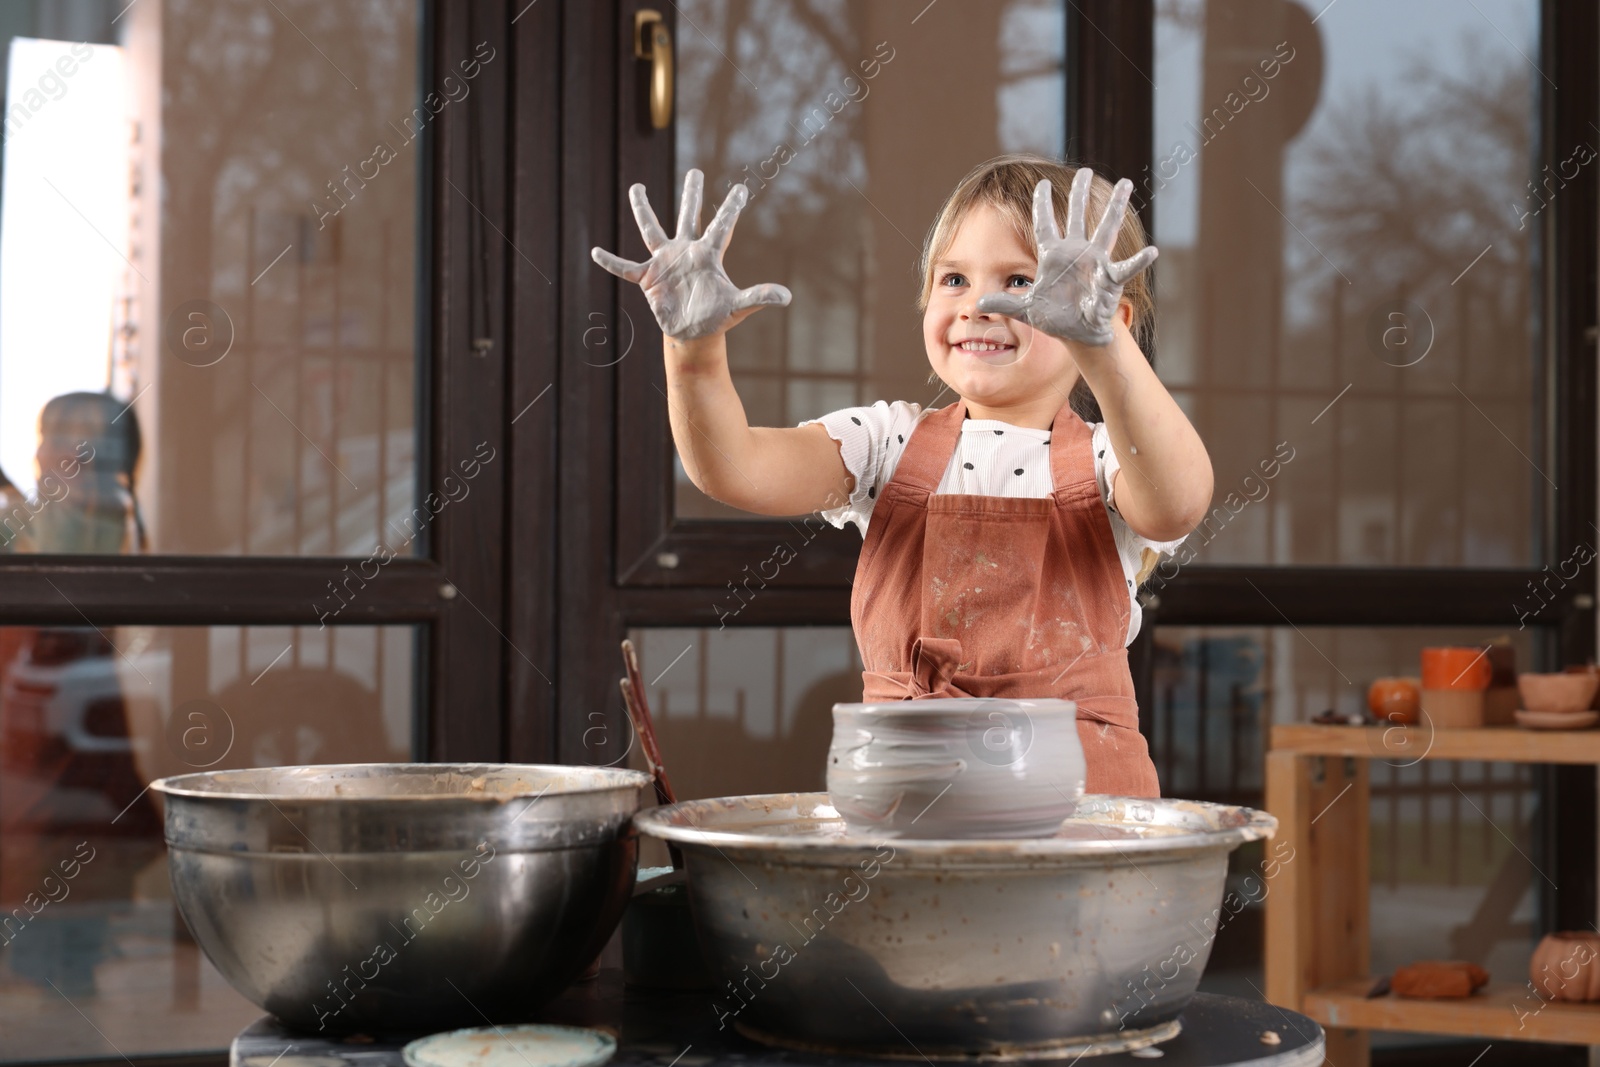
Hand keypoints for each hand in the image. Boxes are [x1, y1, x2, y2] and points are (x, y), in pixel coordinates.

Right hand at [591, 169, 790, 340]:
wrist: (694, 334)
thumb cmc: (718, 318)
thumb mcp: (738, 307)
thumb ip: (759, 296)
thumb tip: (787, 296)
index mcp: (709, 255)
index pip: (722, 226)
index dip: (731, 208)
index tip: (742, 188)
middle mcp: (686, 251)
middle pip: (688, 217)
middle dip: (691, 194)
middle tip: (695, 171)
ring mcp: (665, 261)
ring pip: (652, 230)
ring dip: (643, 210)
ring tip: (637, 187)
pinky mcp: (648, 277)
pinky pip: (625, 267)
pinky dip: (611, 262)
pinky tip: (595, 252)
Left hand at [976, 169, 1156, 347]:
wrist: (1076, 333)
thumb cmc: (1054, 318)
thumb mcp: (1025, 310)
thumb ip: (1004, 302)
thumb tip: (977, 304)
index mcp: (1052, 256)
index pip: (1045, 224)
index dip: (1042, 204)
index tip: (1042, 182)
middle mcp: (1075, 252)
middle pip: (1077, 216)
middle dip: (1080, 194)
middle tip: (1084, 170)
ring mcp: (1094, 262)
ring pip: (1105, 228)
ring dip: (1114, 206)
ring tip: (1125, 183)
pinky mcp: (1109, 279)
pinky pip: (1126, 268)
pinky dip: (1138, 261)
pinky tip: (1151, 252)